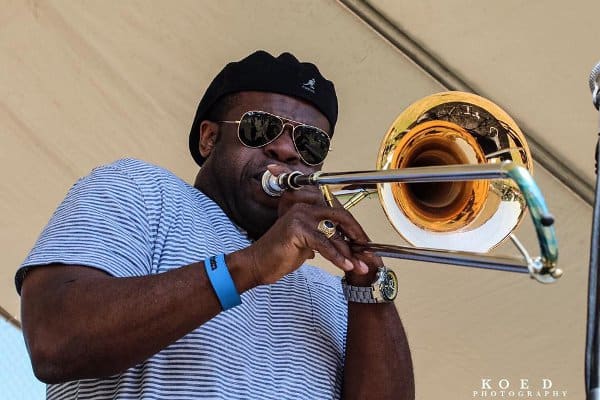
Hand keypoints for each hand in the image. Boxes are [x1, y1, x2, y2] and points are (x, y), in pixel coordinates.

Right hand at [239, 164, 378, 285]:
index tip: (364, 243)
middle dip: (357, 235)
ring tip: (361, 266)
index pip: (337, 212)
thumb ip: (324, 239)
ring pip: (334, 234)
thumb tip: (346, 244)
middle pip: (340, 217)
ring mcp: (300, 216)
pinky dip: (338, 256)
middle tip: (368, 251)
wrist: (257, 265)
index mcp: (307, 207)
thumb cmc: (279, 256)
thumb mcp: (307, 245)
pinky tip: (347, 266)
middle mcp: (304, 207)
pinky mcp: (297, 230)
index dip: (353, 227)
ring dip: (350, 252)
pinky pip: (324, 244)